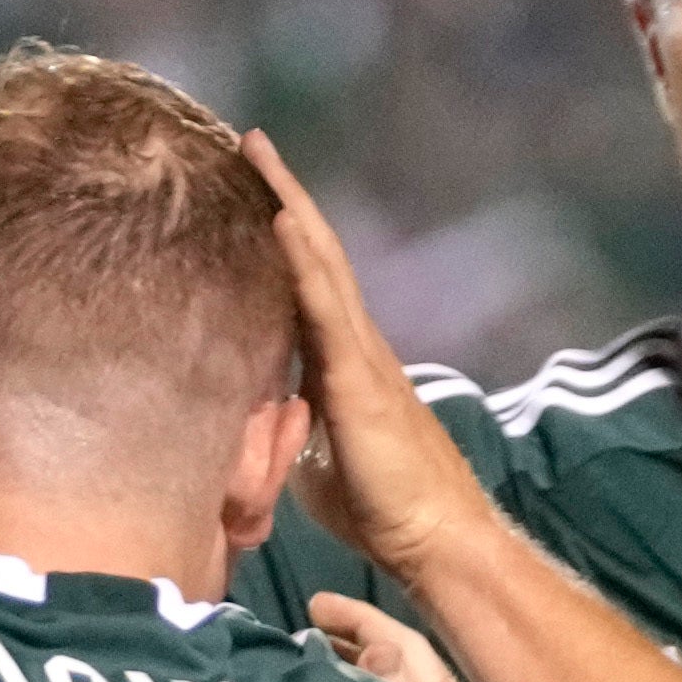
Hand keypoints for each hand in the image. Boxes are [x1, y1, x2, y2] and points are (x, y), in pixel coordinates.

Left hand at [239, 132, 499, 568]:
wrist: (435, 541)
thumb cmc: (382, 512)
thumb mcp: (314, 461)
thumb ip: (288, 429)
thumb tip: (253, 424)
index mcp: (342, 364)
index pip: (305, 283)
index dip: (278, 235)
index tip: (246, 188)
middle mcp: (355, 347)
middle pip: (314, 253)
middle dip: (281, 195)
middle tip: (246, 140)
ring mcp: (361, 357)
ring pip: (320, 263)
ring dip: (287, 205)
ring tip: (254, 153)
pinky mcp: (360, 380)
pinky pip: (325, 306)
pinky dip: (302, 258)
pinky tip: (279, 217)